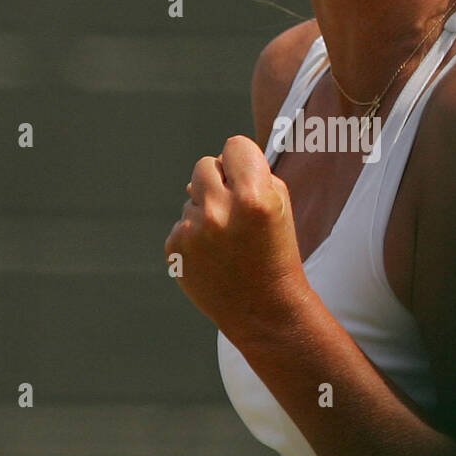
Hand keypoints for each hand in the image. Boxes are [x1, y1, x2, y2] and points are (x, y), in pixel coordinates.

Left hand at [164, 135, 309, 341]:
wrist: (263, 310)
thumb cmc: (276, 253)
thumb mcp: (280, 206)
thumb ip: (252, 174)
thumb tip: (212, 167)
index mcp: (254, 198)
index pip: (234, 145)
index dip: (242, 160)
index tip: (246, 175)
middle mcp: (220, 211)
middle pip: (205, 165)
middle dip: (219, 181)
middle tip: (235, 208)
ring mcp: (193, 231)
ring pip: (191, 197)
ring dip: (207, 210)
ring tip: (228, 241)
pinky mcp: (175, 247)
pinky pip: (181, 223)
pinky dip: (195, 234)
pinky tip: (214, 255)